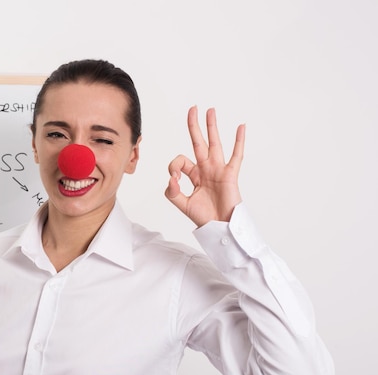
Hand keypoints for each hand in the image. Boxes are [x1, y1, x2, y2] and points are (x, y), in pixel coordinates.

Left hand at [164, 106, 244, 226]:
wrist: (220, 228)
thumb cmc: (205, 217)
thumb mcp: (182, 204)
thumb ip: (172, 192)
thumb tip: (172, 179)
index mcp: (195, 175)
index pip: (180, 161)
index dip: (174, 167)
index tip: (175, 179)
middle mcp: (206, 169)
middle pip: (198, 143)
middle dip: (194, 126)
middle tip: (192, 109)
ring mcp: (219, 170)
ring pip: (214, 144)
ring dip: (211, 127)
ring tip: (210, 110)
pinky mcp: (230, 174)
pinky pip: (236, 155)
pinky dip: (239, 141)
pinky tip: (241, 126)